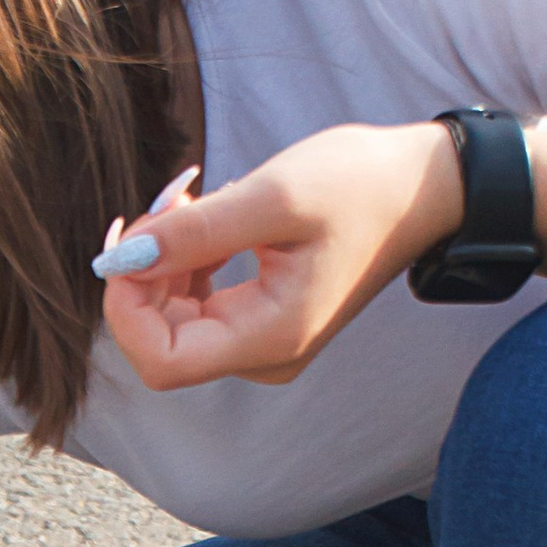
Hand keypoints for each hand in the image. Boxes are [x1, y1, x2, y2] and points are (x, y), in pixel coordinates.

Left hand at [100, 122, 464, 389]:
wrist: (425, 188)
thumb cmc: (361, 186)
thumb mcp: (274, 197)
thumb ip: (194, 233)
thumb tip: (121, 260)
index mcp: (271, 337)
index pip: (160, 361)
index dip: (127, 306)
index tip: (131, 240)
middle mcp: (264, 355)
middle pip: (160, 340)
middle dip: (144, 273)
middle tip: (168, 201)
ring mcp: (264, 341)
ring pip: (173, 319)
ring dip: (164, 260)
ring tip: (191, 198)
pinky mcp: (263, 318)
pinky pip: (197, 304)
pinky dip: (185, 260)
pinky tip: (205, 214)